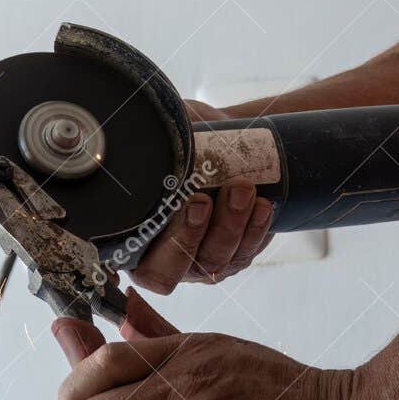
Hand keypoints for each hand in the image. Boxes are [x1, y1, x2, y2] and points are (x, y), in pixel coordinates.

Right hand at [129, 100, 273, 293]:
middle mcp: (166, 259)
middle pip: (180, 269)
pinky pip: (246, 252)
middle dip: (195, 235)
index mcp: (136, 240)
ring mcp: (201, 260)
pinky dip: (256, 229)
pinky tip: (262, 205)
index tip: (183, 204)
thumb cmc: (180, 140)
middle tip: (204, 200)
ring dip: (233, 226)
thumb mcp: (159, 138)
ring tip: (242, 190)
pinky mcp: (233, 254)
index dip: (166, 244)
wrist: (216, 139)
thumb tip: (144, 130)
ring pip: (218, 261)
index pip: (146, 264)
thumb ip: (148, 141)